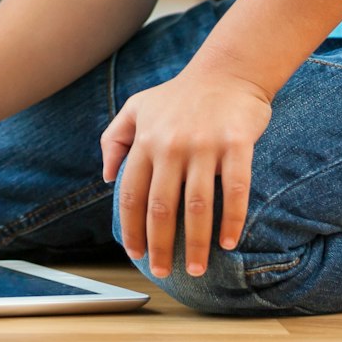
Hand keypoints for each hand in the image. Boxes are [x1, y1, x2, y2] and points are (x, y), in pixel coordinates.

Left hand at [100, 63, 272, 277]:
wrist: (228, 70)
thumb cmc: (179, 95)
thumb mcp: (137, 107)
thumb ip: (114, 139)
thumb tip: (106, 177)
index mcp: (145, 141)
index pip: (131, 195)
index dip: (131, 228)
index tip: (135, 253)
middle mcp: (171, 145)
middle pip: (161, 207)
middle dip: (160, 245)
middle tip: (163, 271)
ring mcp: (204, 145)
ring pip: (197, 205)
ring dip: (196, 243)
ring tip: (195, 269)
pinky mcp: (236, 143)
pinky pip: (235, 190)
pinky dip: (231, 220)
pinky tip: (228, 243)